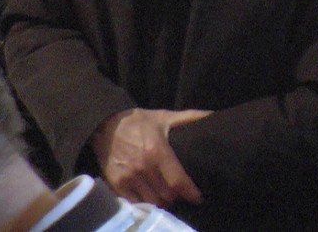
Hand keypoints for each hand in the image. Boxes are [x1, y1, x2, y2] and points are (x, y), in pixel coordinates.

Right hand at [91, 107, 210, 206]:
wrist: (105, 125)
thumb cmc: (139, 122)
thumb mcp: (165, 116)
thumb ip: (190, 117)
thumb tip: (212, 115)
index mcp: (158, 151)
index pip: (177, 180)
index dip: (190, 192)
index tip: (198, 197)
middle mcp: (143, 167)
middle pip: (166, 195)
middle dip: (176, 196)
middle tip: (180, 192)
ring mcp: (128, 177)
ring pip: (152, 201)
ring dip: (161, 201)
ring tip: (166, 195)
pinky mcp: (116, 184)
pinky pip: (134, 202)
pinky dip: (144, 202)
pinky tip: (150, 195)